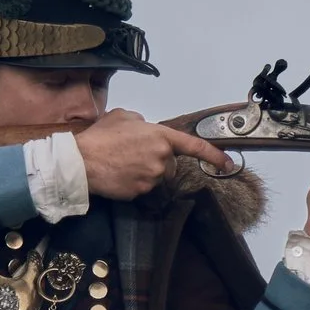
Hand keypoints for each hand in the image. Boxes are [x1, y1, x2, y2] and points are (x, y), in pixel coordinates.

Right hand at [73, 109, 232, 199]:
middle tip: (131, 153)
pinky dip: (133, 181)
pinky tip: (118, 174)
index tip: (229, 163)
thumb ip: (142, 122)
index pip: (195, 146)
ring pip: (157, 176)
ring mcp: (153, 177)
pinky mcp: (142, 192)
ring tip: (121, 162)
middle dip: (157, 159)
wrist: (81, 162)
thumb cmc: (100, 136)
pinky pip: (143, 187)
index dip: (214, 156)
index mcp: (161, 137)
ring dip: (144, 170)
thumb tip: (146, 129)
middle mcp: (162, 158)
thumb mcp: (123, 117)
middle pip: (170, 163)